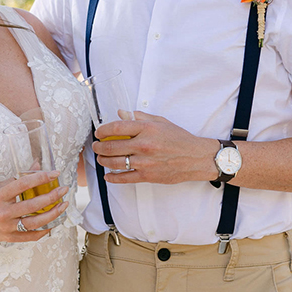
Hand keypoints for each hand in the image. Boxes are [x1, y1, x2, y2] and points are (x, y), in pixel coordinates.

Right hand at [0, 170, 68, 243]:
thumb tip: (37, 165)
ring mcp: (7, 227)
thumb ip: (17, 178)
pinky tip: (53, 223)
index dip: (41, 177)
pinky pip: (30, 236)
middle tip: (63, 190)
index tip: (55, 173)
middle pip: (33, 205)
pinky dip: (43, 231)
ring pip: (35, 222)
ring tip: (63, 205)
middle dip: (52, 196)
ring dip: (53, 214)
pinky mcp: (9, 238)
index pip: (23, 184)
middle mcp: (3, 212)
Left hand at [92, 112, 217, 183]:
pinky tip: (108, 175)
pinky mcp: (147, 176)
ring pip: (114, 163)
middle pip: (112, 146)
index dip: (103, 130)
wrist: (195, 158)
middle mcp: (144, 145)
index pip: (117, 128)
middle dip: (99, 147)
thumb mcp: (161, 121)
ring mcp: (144, 162)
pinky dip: (113, 177)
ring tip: (100, 158)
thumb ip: (140, 117)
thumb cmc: (179, 138)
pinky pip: (124, 178)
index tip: (99, 132)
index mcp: (147, 129)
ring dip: (103, 160)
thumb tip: (121, 113)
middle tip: (96, 146)